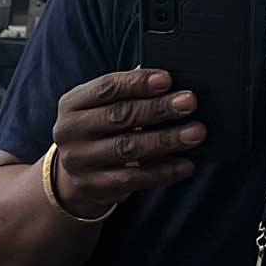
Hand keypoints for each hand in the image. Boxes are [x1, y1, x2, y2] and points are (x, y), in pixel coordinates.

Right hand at [44, 68, 201, 219]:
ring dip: (165, 140)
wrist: (77, 172)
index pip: (106, 88)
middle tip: (189, 102)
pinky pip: (133, 179)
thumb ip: (127, 91)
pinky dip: (163, 171)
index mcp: (72, 104)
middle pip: (119, 117)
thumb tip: (166, 79)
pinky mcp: (94, 186)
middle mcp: (70, 132)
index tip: (167, 79)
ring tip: (195, 133)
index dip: (137, 82)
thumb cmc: (100, 128)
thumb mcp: (102, 106)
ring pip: (128, 148)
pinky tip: (185, 164)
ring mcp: (79, 162)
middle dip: (158, 108)